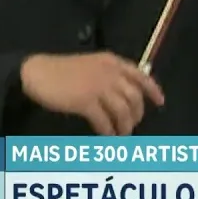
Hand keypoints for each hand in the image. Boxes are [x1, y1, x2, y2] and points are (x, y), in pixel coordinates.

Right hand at [20, 52, 165, 135]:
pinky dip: (108, 131)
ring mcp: (98, 87)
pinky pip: (104, 121)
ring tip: (122, 134)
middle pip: (134, 97)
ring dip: (125, 126)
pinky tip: (107, 136)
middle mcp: (110, 73)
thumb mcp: (92, 64)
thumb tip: (124, 92)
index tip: (160, 102)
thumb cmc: (62, 69)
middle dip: (137, 114)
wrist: (38, 72)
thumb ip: (109, 73)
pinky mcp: (85, 102)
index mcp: (112, 62)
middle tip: (133, 124)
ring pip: (122, 111)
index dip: (153, 90)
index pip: (140, 75)